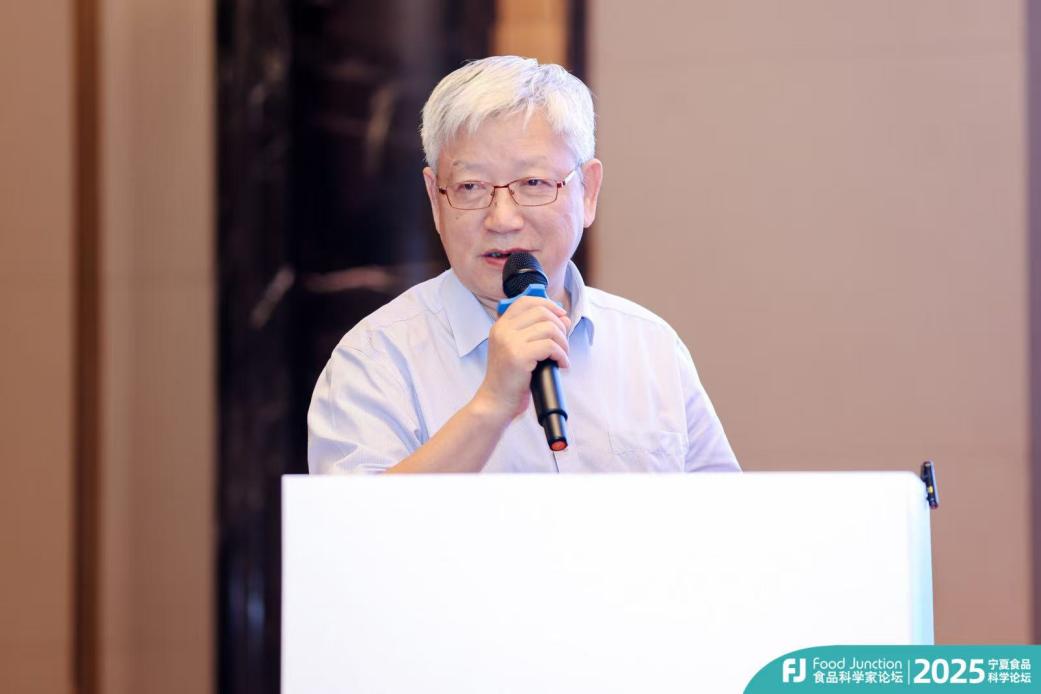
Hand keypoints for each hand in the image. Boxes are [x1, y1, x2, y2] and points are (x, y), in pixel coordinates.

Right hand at [473, 296, 571, 422]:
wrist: (495, 402)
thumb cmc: (509, 379)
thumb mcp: (519, 350)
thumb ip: (537, 332)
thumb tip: (564, 318)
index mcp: (501, 326)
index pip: (526, 301)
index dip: (548, 305)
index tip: (561, 316)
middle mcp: (502, 330)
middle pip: (542, 312)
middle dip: (560, 327)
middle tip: (563, 344)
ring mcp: (509, 342)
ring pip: (549, 328)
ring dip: (563, 343)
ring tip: (562, 357)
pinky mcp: (519, 356)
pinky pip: (551, 346)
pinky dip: (562, 355)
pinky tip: (561, 365)